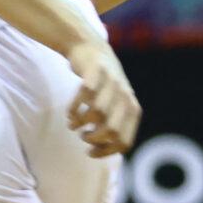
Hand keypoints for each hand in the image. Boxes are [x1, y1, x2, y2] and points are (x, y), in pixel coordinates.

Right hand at [64, 38, 139, 157]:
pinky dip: (73, 108)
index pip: (124, 142)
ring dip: (80, 123)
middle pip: (111, 131)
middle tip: (83, 136)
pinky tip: (70, 112)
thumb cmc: (102, 85)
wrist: (92, 50)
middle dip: (93, 139)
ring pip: (96, 113)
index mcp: (132, 110)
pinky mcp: (96, 72)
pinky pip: (85, 95)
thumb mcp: (113, 106)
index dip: (106, 152)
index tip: (90, 151)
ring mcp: (112, 83)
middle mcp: (126, 96)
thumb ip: (112, 126)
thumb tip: (101, 150)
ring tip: (73, 124)